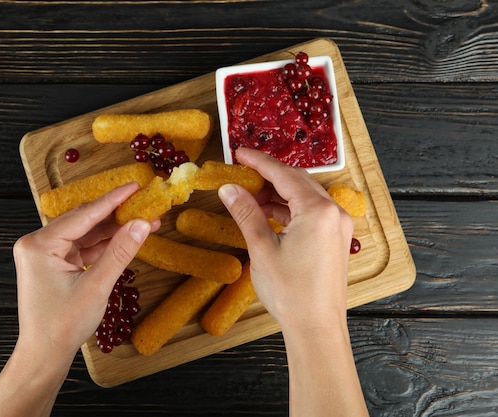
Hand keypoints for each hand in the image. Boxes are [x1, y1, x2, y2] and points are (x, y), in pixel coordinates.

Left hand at [13, 182, 158, 358]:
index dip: (112, 200)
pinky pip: (84, 247)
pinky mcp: (55, 264)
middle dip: (116, 214)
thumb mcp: (96, 287)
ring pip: (86, 233)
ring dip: (114, 230)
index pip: (83, 215)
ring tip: (144, 221)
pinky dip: (105, 245)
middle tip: (144, 203)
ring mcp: (46, 254)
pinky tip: (128, 238)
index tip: (134, 186)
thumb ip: (120, 252)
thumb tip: (142, 224)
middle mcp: (38, 244)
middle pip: (84, 221)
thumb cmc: (61, 326)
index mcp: (39, 245)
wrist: (44, 354)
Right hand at [218, 148, 367, 416]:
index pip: (284, 175)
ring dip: (278, 193)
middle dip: (268, 175)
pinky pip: (311, 214)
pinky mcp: (336, 240)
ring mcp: (338, 227)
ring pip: (304, 197)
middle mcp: (333, 213)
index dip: (259, 162)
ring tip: (249, 194)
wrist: (316, 328)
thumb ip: (246, 213)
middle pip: (297, 182)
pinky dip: (289, 210)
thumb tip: (229, 189)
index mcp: (318, 211)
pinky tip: (268, 213)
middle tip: (242, 172)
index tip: (239, 153)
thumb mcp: (262, 249)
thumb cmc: (291, 292)